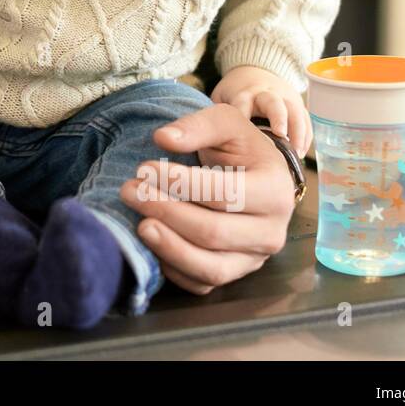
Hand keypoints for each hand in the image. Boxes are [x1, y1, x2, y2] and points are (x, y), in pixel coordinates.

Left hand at [119, 103, 297, 295]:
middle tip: (129, 191)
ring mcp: (254, 258)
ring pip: (211, 268)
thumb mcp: (226, 122)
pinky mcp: (235, 274)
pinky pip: (202, 283)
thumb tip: (163, 138)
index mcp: (275, 192)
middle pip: (213, 232)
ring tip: (139, 224)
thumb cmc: (240, 148)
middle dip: (165, 212)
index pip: (224, 194)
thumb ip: (197, 126)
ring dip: (168, 247)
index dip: (179, 183)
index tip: (144, 167)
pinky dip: (174, 268)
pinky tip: (152, 243)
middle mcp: (271, 232)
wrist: (257, 175)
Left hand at [210, 65, 310, 157]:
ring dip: (297, 132)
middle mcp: (266, 94)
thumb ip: (214, 116)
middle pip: (273, 102)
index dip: (244, 114)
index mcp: (244, 93)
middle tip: (280, 135)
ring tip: (296, 153)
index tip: (243, 132)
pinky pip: (305, 120)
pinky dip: (305, 136)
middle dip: (278, 117)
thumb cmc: (234, 93)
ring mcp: (285, 98)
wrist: (256, 72)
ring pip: (295, 111)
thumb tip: (198, 140)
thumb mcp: (220, 99)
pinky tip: (301, 153)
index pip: (243, 102)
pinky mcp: (297, 106)